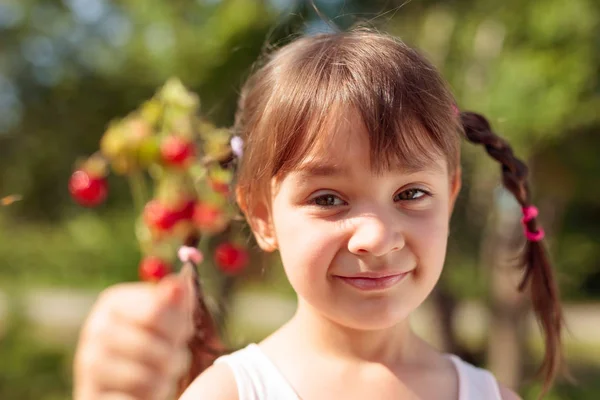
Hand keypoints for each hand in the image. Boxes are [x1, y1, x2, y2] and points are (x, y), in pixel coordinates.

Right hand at [73, 265, 195, 399]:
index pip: (157, 310)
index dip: (179, 325)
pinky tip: (142, 395)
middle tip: (175, 361)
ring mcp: (87, 364)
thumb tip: (177, 285)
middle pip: (153, 346)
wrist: (127, 386)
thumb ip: (176, 301)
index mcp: (114, 302)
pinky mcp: (88, 394)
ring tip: (162, 378)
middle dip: (175, 358)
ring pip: (144, 378)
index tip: (184, 332)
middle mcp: (95, 329)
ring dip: (163, 382)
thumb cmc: (155, 345)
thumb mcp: (169, 319)